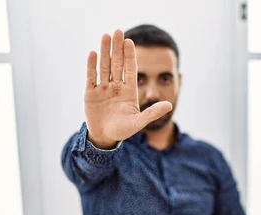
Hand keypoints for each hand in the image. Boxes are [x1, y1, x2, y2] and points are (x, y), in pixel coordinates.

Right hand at [84, 30, 171, 148]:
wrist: (105, 137)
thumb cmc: (123, 130)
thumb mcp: (139, 122)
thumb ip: (153, 113)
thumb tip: (169, 105)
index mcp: (129, 91)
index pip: (130, 69)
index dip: (129, 56)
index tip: (129, 41)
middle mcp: (116, 87)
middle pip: (117, 64)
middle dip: (117, 48)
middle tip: (117, 31)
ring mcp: (103, 89)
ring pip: (104, 66)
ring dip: (105, 51)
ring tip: (105, 36)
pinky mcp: (91, 93)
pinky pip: (91, 77)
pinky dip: (92, 65)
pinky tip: (93, 53)